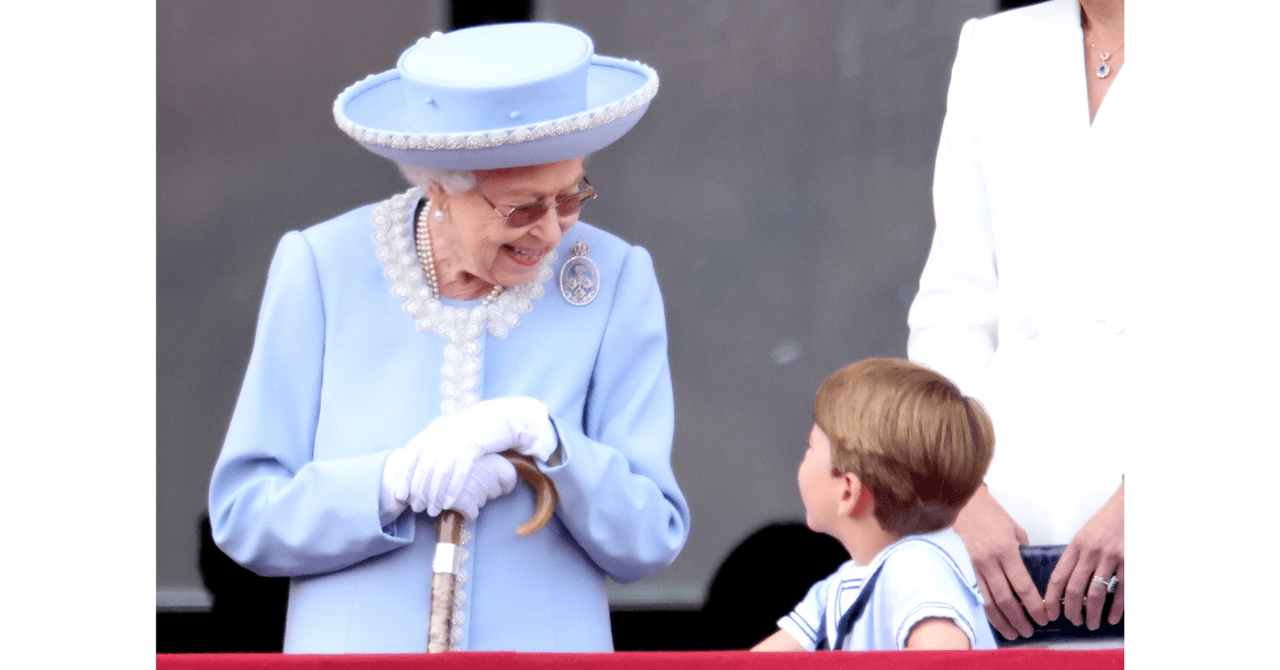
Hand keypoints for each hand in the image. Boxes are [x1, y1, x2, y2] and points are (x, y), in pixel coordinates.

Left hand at [403, 397, 556, 515]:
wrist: (496, 417)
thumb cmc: (470, 430)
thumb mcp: (447, 432)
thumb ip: (431, 445)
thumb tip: (415, 467)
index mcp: (432, 431)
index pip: (410, 456)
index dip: (403, 477)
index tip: (401, 495)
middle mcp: (441, 436)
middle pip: (424, 468)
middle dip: (418, 491)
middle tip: (417, 508)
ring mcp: (457, 442)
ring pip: (440, 473)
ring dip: (434, 495)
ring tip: (432, 510)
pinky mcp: (473, 448)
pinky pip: (459, 473)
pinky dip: (452, 490)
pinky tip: (448, 503)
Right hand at [952, 485, 1047, 639]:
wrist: (961, 501)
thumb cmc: (990, 512)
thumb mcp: (1014, 528)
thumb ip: (1022, 549)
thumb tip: (1028, 569)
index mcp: (1006, 550)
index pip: (1022, 586)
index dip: (1034, 605)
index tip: (1043, 617)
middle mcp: (989, 561)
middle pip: (1005, 599)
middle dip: (1020, 619)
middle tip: (1031, 631)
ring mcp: (974, 566)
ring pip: (988, 602)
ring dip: (1002, 621)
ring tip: (1013, 633)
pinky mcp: (964, 568)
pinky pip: (977, 594)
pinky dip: (986, 610)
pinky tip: (994, 620)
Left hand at [1044, 481, 1123, 628]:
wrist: (1130, 506)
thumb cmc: (1106, 523)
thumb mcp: (1084, 536)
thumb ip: (1075, 557)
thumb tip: (1064, 585)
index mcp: (1076, 546)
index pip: (1058, 577)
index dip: (1051, 598)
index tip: (1049, 612)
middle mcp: (1091, 552)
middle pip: (1074, 588)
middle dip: (1071, 610)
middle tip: (1073, 621)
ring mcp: (1111, 558)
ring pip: (1096, 593)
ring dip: (1092, 613)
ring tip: (1091, 623)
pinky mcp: (1130, 562)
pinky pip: (1121, 591)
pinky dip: (1116, 608)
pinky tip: (1111, 618)